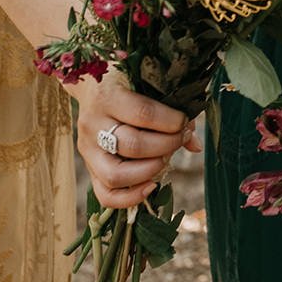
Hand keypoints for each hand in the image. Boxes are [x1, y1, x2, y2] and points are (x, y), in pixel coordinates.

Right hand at [72, 78, 194, 209]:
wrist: (91, 86)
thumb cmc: (127, 83)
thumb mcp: (145, 85)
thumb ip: (170, 112)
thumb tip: (195, 144)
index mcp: (108, 96)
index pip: (143, 114)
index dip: (171, 122)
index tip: (184, 123)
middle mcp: (93, 123)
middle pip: (133, 145)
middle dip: (166, 146)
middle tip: (179, 139)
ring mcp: (87, 148)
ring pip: (116, 174)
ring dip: (150, 171)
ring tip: (165, 158)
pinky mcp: (88, 167)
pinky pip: (105, 194)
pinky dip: (130, 197)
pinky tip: (152, 186)